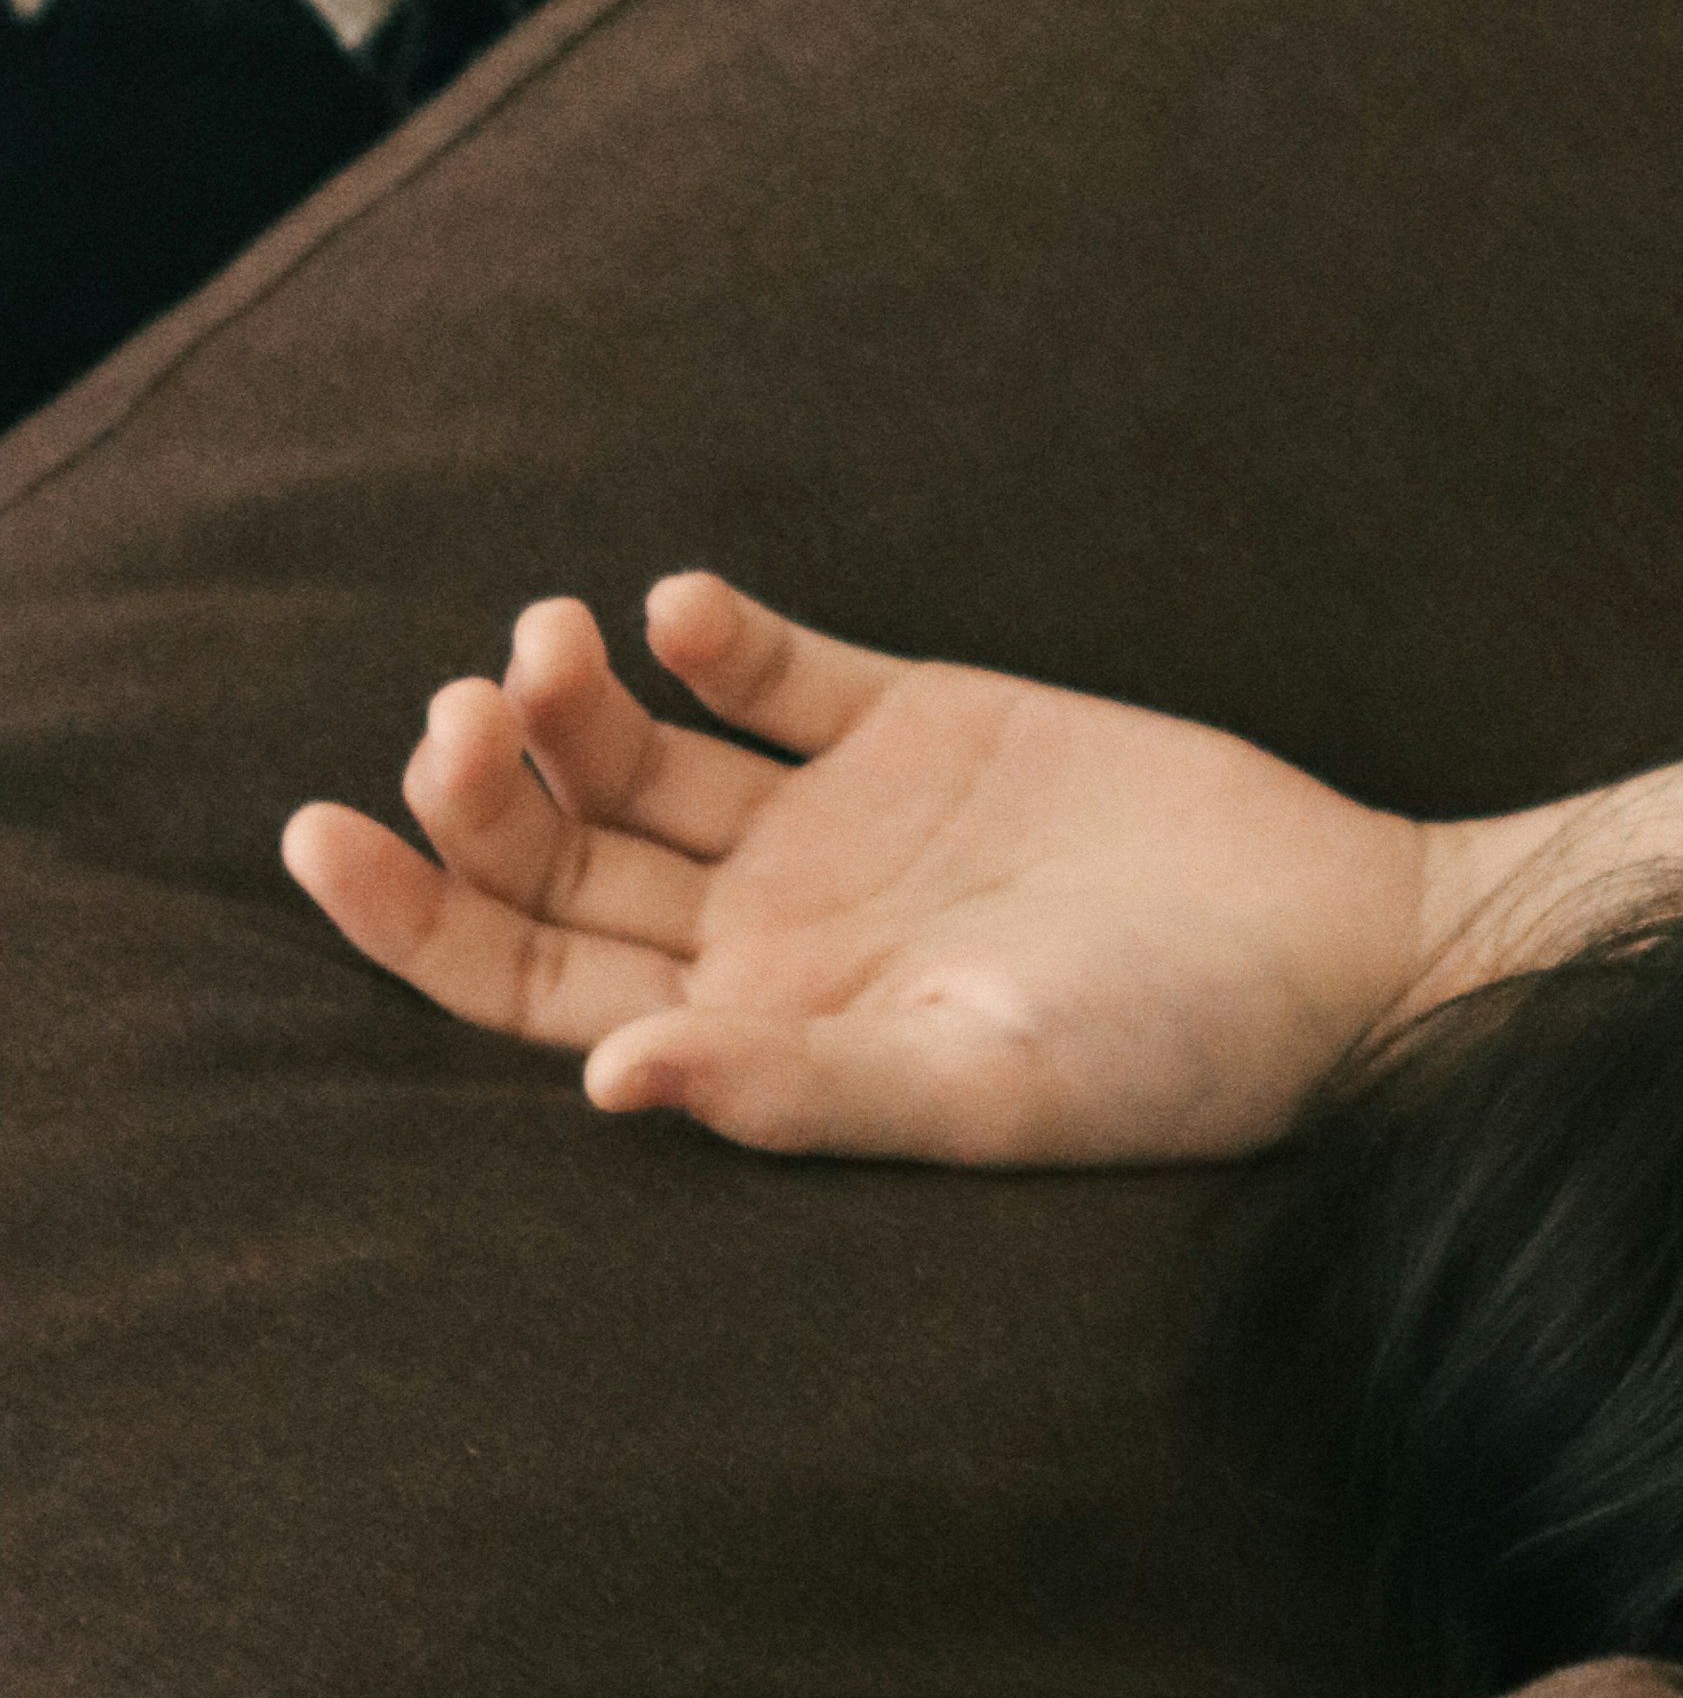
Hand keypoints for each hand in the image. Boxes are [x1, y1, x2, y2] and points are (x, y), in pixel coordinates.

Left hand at [281, 577, 1431, 1164]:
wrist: (1347, 945)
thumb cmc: (1181, 1057)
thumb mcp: (990, 1085)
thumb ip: (805, 1086)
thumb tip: (607, 1082)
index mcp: (756, 1033)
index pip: (525, 980)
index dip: (411, 913)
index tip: (321, 829)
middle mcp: (772, 929)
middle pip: (559, 858)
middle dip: (479, 784)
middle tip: (464, 708)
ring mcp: (844, 821)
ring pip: (643, 755)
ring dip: (573, 697)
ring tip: (553, 637)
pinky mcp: (929, 721)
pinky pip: (783, 674)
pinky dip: (719, 637)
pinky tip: (684, 611)